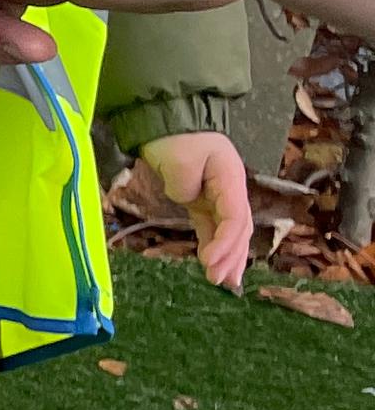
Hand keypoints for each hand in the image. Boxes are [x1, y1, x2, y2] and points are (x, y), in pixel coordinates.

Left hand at [126, 130, 254, 289]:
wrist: (170, 127)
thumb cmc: (178, 139)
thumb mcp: (182, 158)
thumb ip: (186, 184)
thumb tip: (189, 199)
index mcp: (232, 180)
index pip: (235, 217)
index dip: (225, 241)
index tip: (209, 261)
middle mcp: (232, 191)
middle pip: (239, 229)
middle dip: (231, 256)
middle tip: (218, 280)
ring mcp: (219, 198)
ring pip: (230, 233)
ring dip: (228, 258)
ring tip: (224, 282)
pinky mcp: (204, 203)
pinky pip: (214, 229)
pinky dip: (215, 248)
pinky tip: (214, 267)